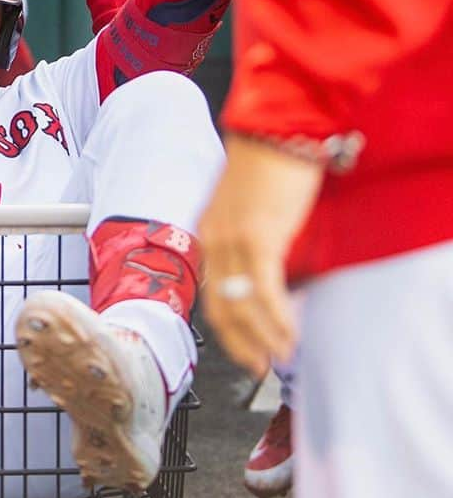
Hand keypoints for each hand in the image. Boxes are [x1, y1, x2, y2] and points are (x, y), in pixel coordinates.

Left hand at [199, 134, 323, 377]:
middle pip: (220, 306)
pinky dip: (276, 317)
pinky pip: (263, 289)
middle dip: (241, 342)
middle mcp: (213, 238)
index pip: (211, 291)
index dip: (227, 327)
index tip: (243, 350)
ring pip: (242, 305)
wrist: (276, 131)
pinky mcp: (257, 236)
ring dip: (264, 336)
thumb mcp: (252, 208)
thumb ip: (252, 239)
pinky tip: (289, 333)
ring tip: (280, 356)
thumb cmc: (270, 165)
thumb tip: (267, 273)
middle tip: (259, 366)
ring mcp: (232, 239)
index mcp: (208, 231)